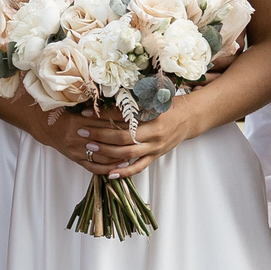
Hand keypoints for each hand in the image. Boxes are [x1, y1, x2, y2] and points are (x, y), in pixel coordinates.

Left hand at [62, 98, 200, 176]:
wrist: (188, 118)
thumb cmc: (167, 105)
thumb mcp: (154, 97)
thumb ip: (134, 98)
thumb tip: (107, 95)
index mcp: (152, 115)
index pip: (123, 116)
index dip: (102, 114)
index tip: (85, 112)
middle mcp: (154, 133)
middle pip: (123, 137)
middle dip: (100, 135)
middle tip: (82, 132)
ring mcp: (154, 147)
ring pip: (127, 154)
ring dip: (107, 152)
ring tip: (89, 148)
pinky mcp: (155, 156)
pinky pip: (138, 167)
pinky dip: (124, 172)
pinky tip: (109, 174)